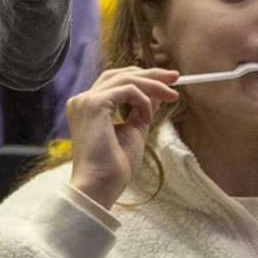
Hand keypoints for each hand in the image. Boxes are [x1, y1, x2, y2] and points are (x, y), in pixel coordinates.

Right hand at [64, 64, 178, 208]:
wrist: (101, 184)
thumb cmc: (115, 166)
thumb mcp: (134, 131)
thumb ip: (141, 111)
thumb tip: (156, 95)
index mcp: (88, 107)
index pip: (115, 82)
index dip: (141, 78)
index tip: (166, 83)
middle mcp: (83, 100)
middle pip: (119, 74)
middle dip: (150, 73)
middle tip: (175, 77)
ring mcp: (85, 100)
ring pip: (124, 79)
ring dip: (152, 85)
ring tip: (173, 95)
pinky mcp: (94, 104)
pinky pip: (127, 91)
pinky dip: (143, 101)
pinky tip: (148, 118)